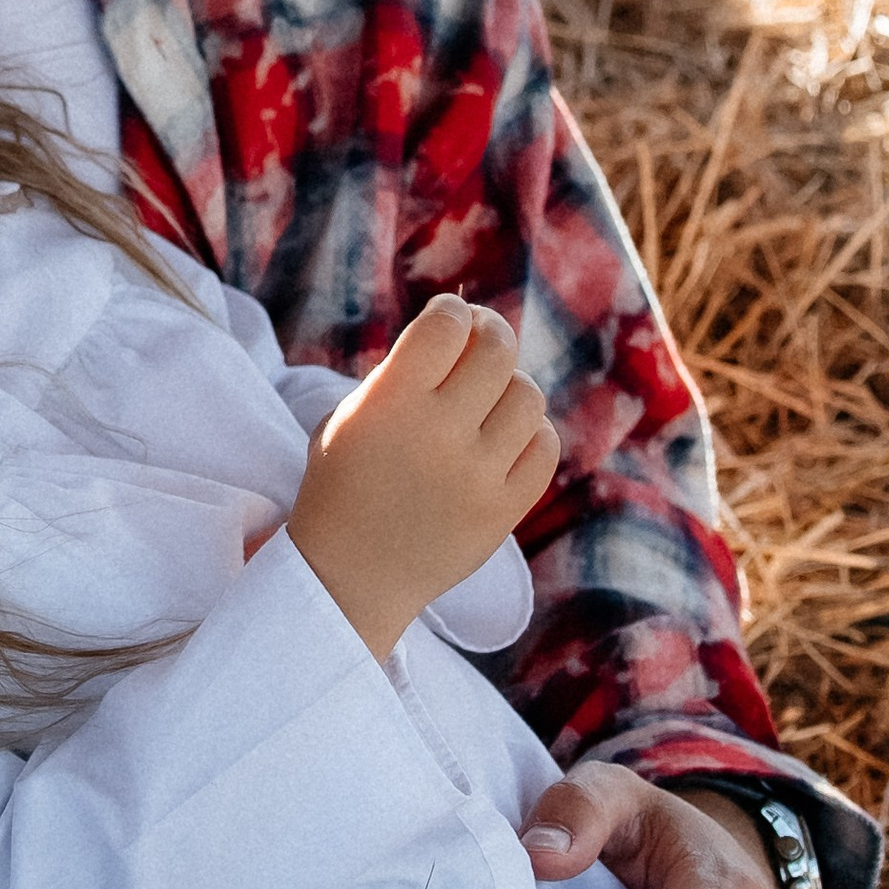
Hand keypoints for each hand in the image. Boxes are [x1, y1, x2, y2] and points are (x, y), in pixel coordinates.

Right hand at [288, 298, 558, 662]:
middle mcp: (437, 435)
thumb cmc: (343, 486)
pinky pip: (544, 448)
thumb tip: (462, 330)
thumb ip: (400, 374)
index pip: (446, 325)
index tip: (450, 318)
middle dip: (489, 335)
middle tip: (480, 342)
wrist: (348, 577)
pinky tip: (503, 441)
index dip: (453, 311)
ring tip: (487, 402)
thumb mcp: (349, 418)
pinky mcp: (502, 511)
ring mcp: (476, 475)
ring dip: (509, 388)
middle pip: (496, 351)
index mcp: (390, 404)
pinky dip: (529, 435)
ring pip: (527, 397)